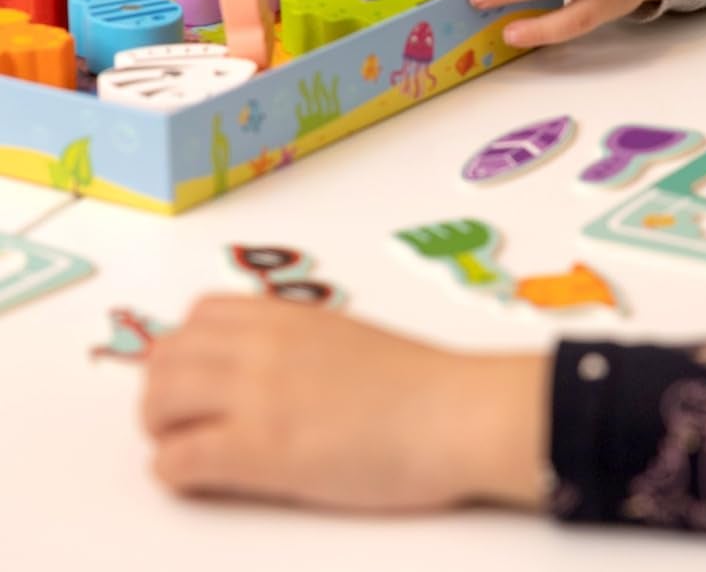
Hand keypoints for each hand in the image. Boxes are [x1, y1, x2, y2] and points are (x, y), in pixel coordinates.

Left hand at [141, 296, 549, 511]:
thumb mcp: (354, 343)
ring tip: (189, 450)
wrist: (458, 413)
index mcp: (292, 317)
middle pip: (167, 355)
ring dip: (161, 429)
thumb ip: (304, 349)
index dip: (188, 349)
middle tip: (184, 424)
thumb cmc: (425, 387)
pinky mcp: (259, 449)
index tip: (201, 380)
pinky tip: (205, 480)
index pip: (201, 313)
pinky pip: (176, 459)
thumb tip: (275, 376)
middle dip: (163, 393)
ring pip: (159, 399)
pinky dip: (175, 472)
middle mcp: (266, 345)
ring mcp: (259, 394)